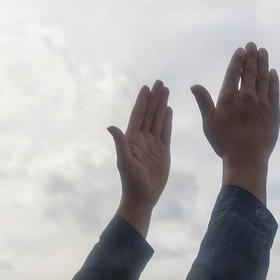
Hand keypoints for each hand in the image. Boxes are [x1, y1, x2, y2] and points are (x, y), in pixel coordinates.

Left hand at [108, 80, 171, 236]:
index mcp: (132, 139)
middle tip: (160, 82)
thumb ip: (120, 144)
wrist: (142, 197)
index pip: (138, 115)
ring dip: (161, 106)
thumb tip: (111, 127)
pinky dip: (167, 121)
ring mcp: (153, 145)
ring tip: (166, 91)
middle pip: (149, 114)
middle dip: (154, 98)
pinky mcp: (163, 152)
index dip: (142, 101)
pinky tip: (169, 110)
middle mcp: (142, 139)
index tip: (147, 87)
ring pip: (158, 121)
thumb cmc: (131, 181)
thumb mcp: (124, 162)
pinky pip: (166, 133)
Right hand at [191, 43, 279, 203]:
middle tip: (253, 45)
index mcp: (229, 97)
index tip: (241, 50)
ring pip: (263, 78)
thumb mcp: (209, 122)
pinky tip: (273, 73)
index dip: (237, 60)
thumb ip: (203, 101)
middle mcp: (246, 96)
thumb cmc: (224, 143)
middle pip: (250, 71)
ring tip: (264, 52)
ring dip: (263, 64)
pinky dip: (273, 81)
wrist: (246, 158)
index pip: (234, 73)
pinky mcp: (273, 112)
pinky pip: (274, 92)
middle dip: (251, 56)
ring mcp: (261, 103)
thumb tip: (194, 85)